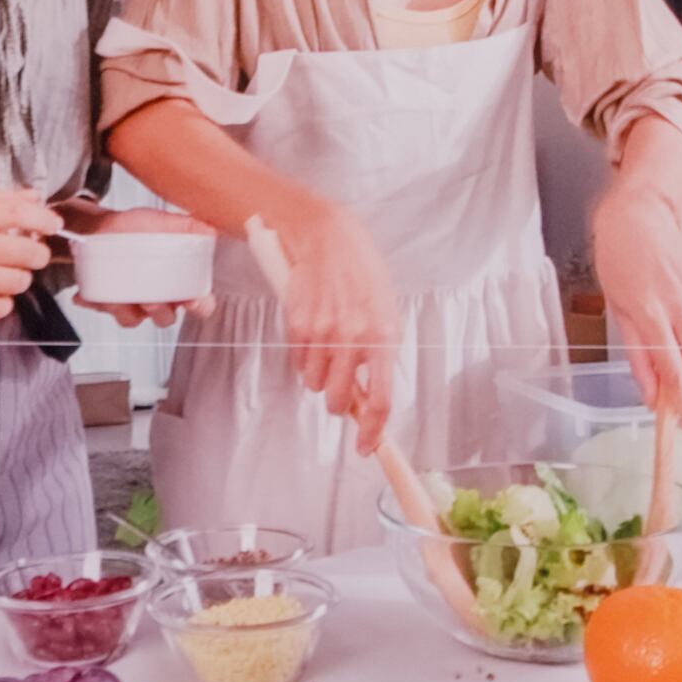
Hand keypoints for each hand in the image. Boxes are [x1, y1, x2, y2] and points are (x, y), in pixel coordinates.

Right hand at [0, 189, 60, 321]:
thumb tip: (33, 197)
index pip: (17, 211)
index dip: (45, 219)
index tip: (53, 224)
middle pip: (25, 251)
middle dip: (36, 253)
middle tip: (28, 253)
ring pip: (16, 282)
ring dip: (19, 279)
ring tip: (6, 274)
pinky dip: (0, 303)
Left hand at [70, 206, 220, 329]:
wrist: (100, 226)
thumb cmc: (135, 227)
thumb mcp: (159, 221)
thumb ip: (185, 225)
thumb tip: (211, 229)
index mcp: (178, 282)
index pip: (200, 303)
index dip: (200, 306)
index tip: (192, 300)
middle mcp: (158, 297)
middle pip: (166, 318)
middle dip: (160, 312)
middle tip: (151, 300)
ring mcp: (133, 303)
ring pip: (133, 320)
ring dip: (127, 312)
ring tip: (120, 297)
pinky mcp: (109, 303)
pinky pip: (106, 311)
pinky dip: (100, 304)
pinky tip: (90, 295)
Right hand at [250, 194, 401, 451]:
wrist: (325, 235)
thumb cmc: (360, 270)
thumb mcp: (385, 308)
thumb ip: (381, 350)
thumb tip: (372, 392)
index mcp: (383, 334)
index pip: (380, 398)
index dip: (373, 431)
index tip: (367, 446)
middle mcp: (353, 337)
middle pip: (337, 400)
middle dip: (338, 402)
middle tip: (340, 385)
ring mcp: (321, 333)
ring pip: (313, 384)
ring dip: (319, 376)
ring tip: (327, 347)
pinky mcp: (296, 326)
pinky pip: (297, 363)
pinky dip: (304, 357)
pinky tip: (313, 332)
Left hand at [590, 169, 681, 425]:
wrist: (642, 211)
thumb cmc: (618, 257)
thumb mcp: (617, 309)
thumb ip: (638, 356)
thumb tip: (652, 395)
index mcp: (651, 313)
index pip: (675, 370)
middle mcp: (681, 305)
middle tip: (670, 385)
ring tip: (664, 332)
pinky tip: (674, 305)